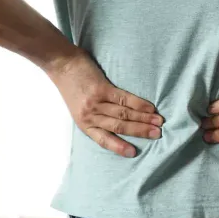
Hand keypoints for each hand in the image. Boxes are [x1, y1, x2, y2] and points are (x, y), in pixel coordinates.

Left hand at [47, 48, 162, 157]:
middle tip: (157, 135)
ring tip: (158, 122)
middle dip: (140, 132)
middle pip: (119, 126)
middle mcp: (90, 116)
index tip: (133, 153)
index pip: (103, 140)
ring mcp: (95, 102)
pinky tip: (149, 108)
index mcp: (84, 123)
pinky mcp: (101, 88)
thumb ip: (95, 116)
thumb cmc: (70, 86)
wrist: (60, 64)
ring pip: (124, 114)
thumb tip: (117, 123)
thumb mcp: (78, 107)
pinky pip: (123, 99)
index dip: (119, 147)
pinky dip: (138, 104)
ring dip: (143, 119)